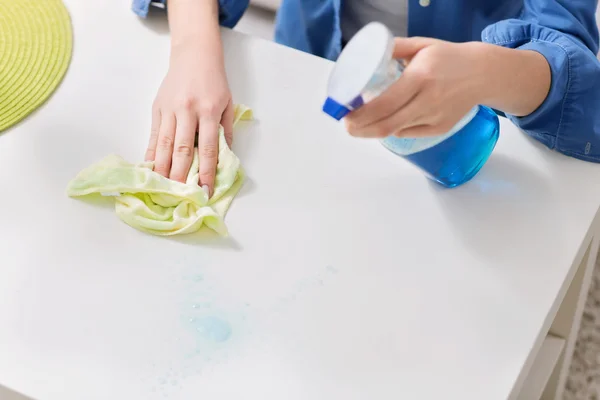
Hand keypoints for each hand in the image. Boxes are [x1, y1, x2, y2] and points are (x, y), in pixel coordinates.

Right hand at [146, 50, 232, 195]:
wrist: (194, 55)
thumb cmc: (214, 82)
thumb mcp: (227, 104)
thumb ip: (225, 131)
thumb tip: (224, 159)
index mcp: (208, 111)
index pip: (208, 148)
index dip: (207, 171)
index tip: (205, 190)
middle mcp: (188, 110)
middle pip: (183, 149)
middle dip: (181, 174)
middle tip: (180, 194)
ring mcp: (170, 109)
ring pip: (165, 144)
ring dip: (164, 168)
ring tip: (163, 187)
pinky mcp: (157, 108)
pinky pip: (154, 135)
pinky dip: (151, 153)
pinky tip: (150, 168)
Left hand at [345, 38, 487, 138]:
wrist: (483, 73)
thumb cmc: (448, 58)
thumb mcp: (421, 45)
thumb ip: (394, 49)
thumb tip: (367, 57)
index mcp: (420, 77)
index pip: (384, 104)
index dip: (361, 114)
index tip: (345, 115)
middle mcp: (428, 100)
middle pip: (387, 124)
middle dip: (361, 129)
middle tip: (348, 126)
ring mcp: (435, 117)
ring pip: (396, 131)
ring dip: (373, 131)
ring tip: (360, 126)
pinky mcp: (441, 129)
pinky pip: (409, 132)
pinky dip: (394, 128)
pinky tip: (387, 121)